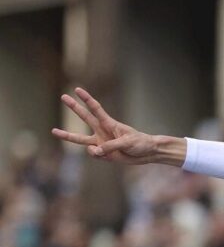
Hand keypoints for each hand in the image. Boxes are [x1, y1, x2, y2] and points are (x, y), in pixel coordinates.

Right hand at [51, 87, 171, 165]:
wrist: (147, 154)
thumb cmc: (140, 143)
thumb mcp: (127, 142)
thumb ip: (110, 146)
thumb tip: (94, 152)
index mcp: (109, 124)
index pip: (96, 109)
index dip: (86, 99)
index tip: (77, 89)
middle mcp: (102, 131)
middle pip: (84, 117)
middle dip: (74, 107)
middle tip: (63, 96)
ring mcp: (100, 142)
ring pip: (80, 139)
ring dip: (67, 136)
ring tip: (54, 131)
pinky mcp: (102, 154)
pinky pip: (93, 155)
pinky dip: (97, 156)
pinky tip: (107, 156)